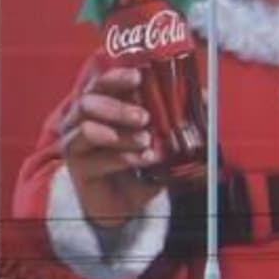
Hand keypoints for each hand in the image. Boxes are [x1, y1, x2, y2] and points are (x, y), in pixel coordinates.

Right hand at [58, 60, 168, 225]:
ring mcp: (74, 141)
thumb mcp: (160, 136)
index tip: (138, 78)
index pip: (100, 81)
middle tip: (145, 117)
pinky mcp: (77, 167)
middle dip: (118, 107)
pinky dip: (122, 157)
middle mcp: (80, 118)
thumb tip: (203, 95)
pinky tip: (144, 159)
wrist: (123, 202)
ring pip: (88, 127)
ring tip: (145, 141)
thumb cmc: (138, 162)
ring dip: (120, 133)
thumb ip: (178, 115)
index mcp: (99, 102)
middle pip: (89, 100)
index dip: (116, 76)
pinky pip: (95, 158)